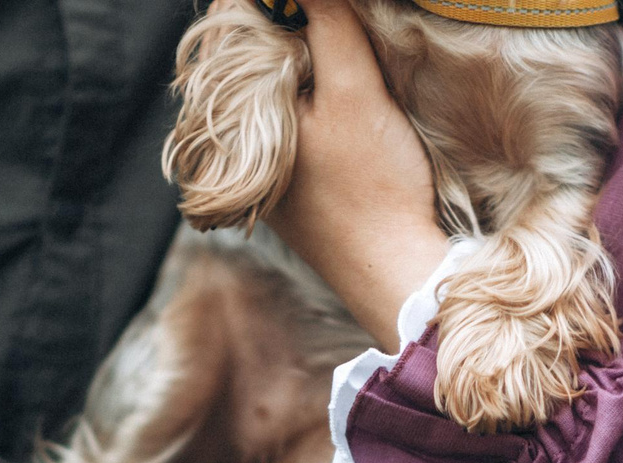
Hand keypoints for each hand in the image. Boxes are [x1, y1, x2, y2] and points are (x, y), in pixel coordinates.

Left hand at [221, 0, 449, 347]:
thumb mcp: (355, 90)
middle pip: (252, 51)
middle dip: (293, 24)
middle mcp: (231, 140)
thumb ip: (327, 23)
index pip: (234, 23)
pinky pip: (286, 117)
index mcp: (235, 112)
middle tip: (343, 23)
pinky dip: (310, 93)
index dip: (281, 4)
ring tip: (347, 49)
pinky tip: (344, 96)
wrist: (391, 274)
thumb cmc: (373, 188)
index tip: (330, 10)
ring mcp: (256, 163)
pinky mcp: (282, 180)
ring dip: (305, 55)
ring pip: (272, 83)